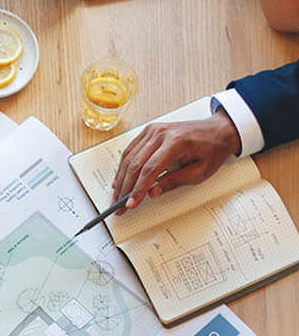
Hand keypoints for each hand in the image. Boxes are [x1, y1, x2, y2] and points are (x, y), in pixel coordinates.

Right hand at [110, 111, 240, 212]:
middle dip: (125, 188)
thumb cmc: (212, 148)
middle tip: (119, 205)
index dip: (137, 189)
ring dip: (121, 180)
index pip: (150, 169)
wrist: (218, 130)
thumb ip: (174, 182)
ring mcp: (153, 130)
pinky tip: (120, 180)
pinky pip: (130, 151)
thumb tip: (153, 192)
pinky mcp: (149, 132)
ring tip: (117, 197)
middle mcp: (161, 133)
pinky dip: (123, 167)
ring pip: (129, 158)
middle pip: (135, 164)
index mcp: (176, 141)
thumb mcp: (199, 171)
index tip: (131, 204)